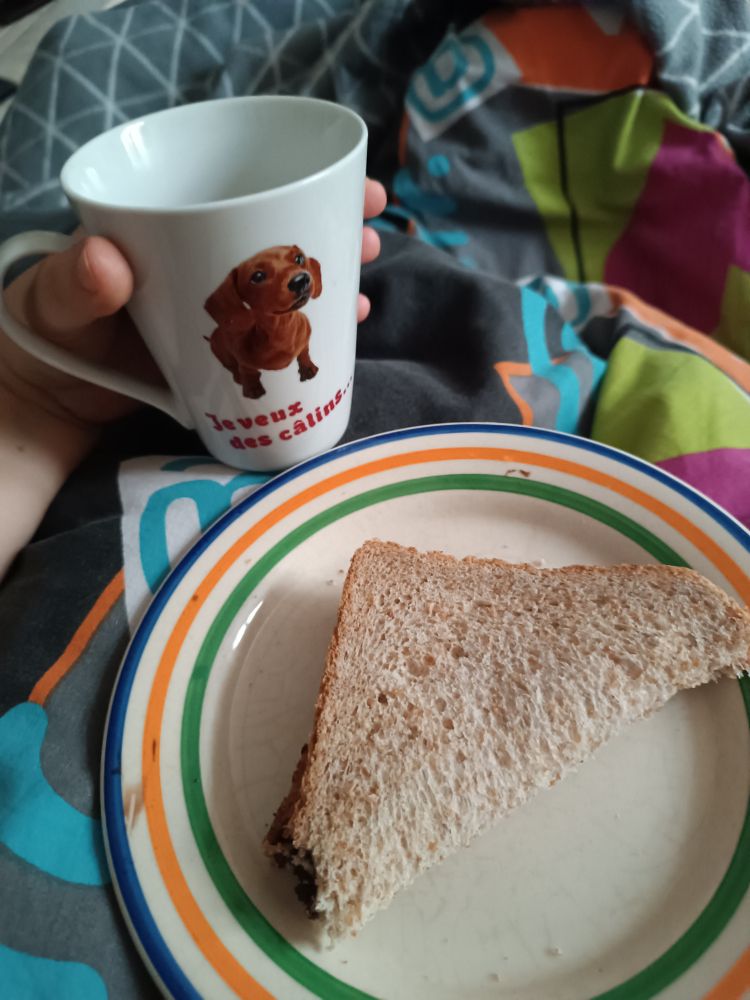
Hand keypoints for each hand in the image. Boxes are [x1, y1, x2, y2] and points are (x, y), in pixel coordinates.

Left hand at [0, 178, 387, 427]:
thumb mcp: (55, 299)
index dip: (303, 183)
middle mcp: (206, 261)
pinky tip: (344, 337)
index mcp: (172, 228)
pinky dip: (312, 338)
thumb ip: (75, 281)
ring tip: (364, 292)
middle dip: (333, 232)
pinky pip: (278, 341)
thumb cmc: (47, 332)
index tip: (352, 185)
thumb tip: (107, 261)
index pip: (244, 189)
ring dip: (332, 287)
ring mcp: (221, 312)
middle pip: (281, 237)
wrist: (51, 400)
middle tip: (370, 236)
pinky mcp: (228, 357)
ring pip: (288, 291)